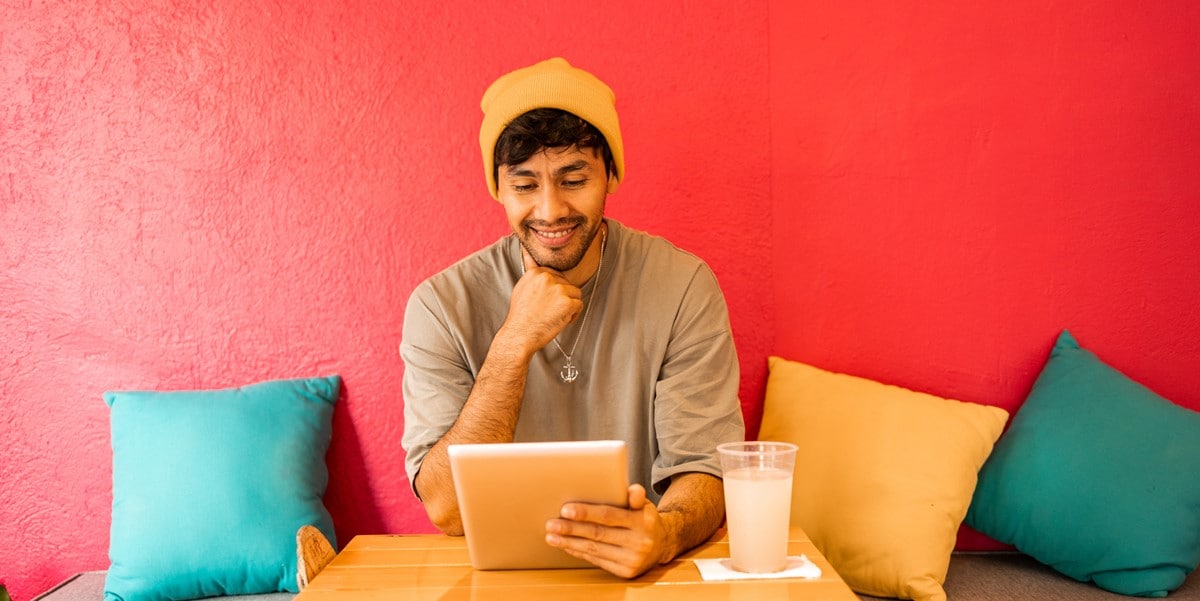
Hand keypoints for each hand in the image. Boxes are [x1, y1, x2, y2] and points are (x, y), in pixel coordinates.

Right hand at [499, 246, 582, 354]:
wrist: (519, 335)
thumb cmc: (521, 316)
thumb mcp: (521, 287)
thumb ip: (531, 272)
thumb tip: (528, 252)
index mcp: (536, 272)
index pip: (556, 276)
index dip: (554, 291)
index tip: (545, 302)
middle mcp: (547, 277)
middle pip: (567, 284)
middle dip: (562, 298)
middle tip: (548, 311)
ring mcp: (558, 289)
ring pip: (575, 293)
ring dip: (569, 306)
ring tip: (554, 315)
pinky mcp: (567, 303)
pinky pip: (579, 305)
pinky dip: (572, 315)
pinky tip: (559, 320)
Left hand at [544, 484, 672, 578]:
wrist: (662, 544)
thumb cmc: (644, 519)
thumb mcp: (644, 504)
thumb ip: (635, 495)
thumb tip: (632, 489)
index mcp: (643, 521)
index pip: (609, 516)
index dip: (586, 513)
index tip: (565, 510)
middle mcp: (639, 542)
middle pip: (598, 534)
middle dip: (571, 529)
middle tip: (551, 524)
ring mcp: (633, 559)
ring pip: (594, 549)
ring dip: (570, 543)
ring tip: (552, 536)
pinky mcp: (626, 572)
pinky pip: (597, 561)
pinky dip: (579, 552)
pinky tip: (567, 546)